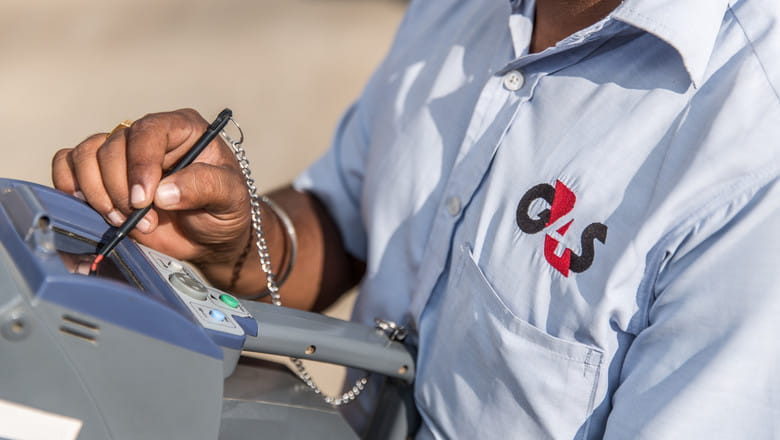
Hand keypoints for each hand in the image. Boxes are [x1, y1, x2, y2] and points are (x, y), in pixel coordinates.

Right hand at [51, 108, 250, 284]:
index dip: (140, 164)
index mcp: (183, 129)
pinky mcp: (101, 175)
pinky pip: (67, 163)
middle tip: (144, 220)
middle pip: (112, 147)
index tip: (143, 199)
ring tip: (124, 220)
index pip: (148, 131)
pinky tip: (94, 208)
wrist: (210, 237)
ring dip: (97, 193)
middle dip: (121, 190)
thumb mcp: (230, 197)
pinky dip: (70, 186)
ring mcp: (122, 155)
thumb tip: (164, 193)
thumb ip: (204, 187)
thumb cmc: (224, 210)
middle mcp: (149, 136)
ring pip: (86, 155)